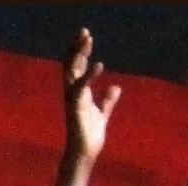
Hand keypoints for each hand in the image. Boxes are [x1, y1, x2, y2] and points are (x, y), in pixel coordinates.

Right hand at [60, 29, 119, 174]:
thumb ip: (107, 101)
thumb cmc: (90, 137)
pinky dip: (89, 75)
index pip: (77, 67)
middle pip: (71, 65)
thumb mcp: (102, 115)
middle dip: (77, 47)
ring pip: (71, 71)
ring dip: (79, 55)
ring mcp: (72, 99)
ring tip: (87, 40)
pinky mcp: (75, 107)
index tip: (87, 37)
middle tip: (84, 31)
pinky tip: (99, 65)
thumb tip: (116, 87)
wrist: (84, 154)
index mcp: (79, 93)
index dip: (81, 52)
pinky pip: (81, 87)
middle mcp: (73, 94)